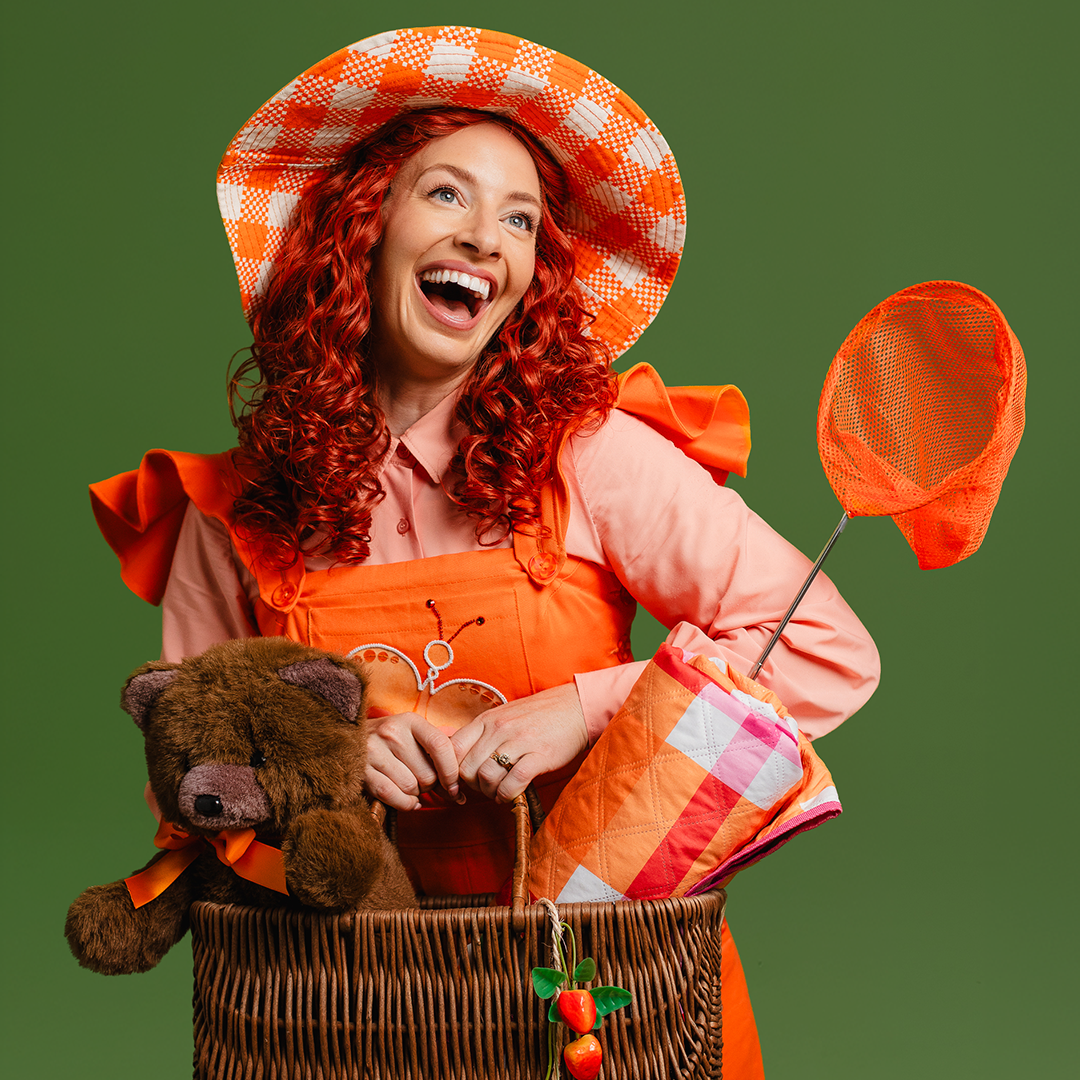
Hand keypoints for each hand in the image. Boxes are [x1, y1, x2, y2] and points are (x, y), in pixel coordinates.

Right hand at [364, 712, 462, 811]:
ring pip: (411, 787)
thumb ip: (438, 758)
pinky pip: (392, 795)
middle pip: (427, 774)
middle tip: (421, 779)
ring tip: (408, 783)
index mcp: (411, 721)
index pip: (441, 746)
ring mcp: (374, 751)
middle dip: (430, 785)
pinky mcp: (361, 770)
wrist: (351, 738)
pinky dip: (404, 803)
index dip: (452, 771)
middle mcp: (392, 732)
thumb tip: (458, 794)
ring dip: (415, 793)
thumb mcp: (415, 738)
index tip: (455, 787)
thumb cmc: (393, 742)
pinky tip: (407, 799)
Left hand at [451, 683, 588, 802]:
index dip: (451, 771)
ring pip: (486, 777)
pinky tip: (511, 794)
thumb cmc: (537, 716)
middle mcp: (499, 728)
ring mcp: (519, 741)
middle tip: (485, 788)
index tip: (460, 782)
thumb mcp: (503, 717)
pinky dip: (507, 794)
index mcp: (487, 719)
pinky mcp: (540, 755)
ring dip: (490, 792)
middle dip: (473, 786)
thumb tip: (458, 757)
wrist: (575, 708)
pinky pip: (513, 782)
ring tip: (499, 792)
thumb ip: (482, 734)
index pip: (453, 749)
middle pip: (467, 768)